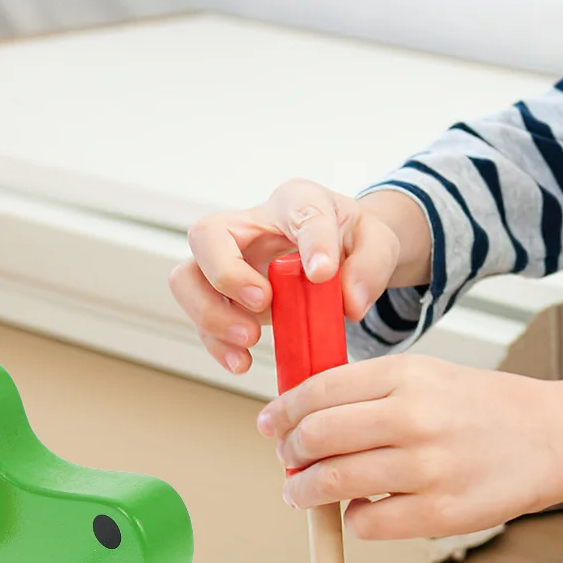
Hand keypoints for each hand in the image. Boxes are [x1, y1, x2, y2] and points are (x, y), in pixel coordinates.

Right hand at [169, 180, 432, 374]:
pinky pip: (201, 319)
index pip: (298, 206)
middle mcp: (248, 226)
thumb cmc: (348, 239)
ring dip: (210, 314)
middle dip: (227, 274)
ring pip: (186, 278)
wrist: (338, 252)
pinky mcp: (224, 298)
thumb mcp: (377, 243)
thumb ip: (371, 266)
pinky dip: (216, 343)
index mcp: (296, 201)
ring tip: (249, 339)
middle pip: (206, 235)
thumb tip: (350, 302)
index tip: (323, 273)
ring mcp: (228, 262)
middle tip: (263, 303)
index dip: (310, 239)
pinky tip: (241, 361)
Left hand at [258, 357, 562, 538]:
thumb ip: (364, 388)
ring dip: (305, 491)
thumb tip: (300, 412)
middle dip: (289, 452)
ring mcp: (427, 467)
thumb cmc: (479, 405)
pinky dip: (353, 520)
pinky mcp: (441, 513)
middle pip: (317, 437)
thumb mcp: (421, 373)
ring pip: (334, 483)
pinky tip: (360, 510)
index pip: (318, 391)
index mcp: (404, 375)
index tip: (270, 424)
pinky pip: (368, 524)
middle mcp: (413, 417)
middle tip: (286, 459)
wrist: (549, 436)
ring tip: (301, 491)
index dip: (283, 411)